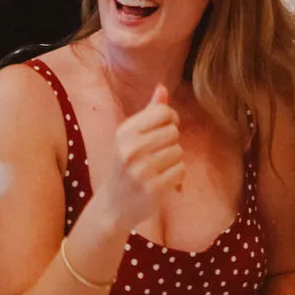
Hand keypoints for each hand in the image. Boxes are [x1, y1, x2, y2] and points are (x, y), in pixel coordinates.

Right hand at [93, 84, 184, 232]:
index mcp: (124, 132)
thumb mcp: (130, 137)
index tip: (167, 127)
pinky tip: (165, 180)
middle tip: (160, 152)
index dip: (171, 118)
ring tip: (160, 167)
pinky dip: (178, 175)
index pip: (162, 112)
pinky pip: (181, 170)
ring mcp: (142, 171)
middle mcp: (130, 150)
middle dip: (172, 141)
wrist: (113, 206)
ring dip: (174, 159)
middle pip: (173, 131)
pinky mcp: (153, 189)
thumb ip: (148, 113)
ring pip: (178, 151)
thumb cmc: (125, 165)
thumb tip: (162, 87)